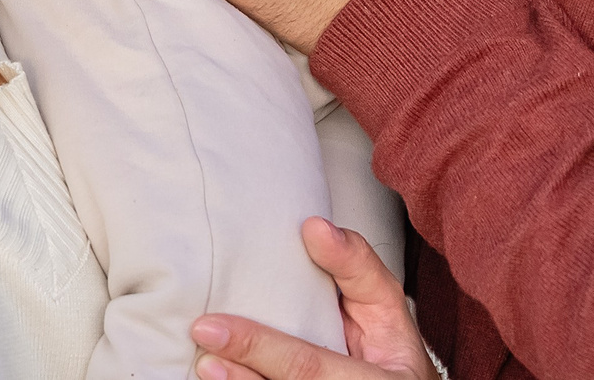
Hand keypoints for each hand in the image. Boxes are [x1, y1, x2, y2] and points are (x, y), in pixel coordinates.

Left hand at [191, 218, 436, 378]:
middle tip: (202, 343)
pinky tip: (224, 373)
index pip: (307, 365)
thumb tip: (314, 228)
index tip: (212, 326)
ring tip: (206, 365)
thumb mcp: (386, 302)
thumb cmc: (390, 348)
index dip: (258, 347)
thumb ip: (355, 266)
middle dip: (239, 373)